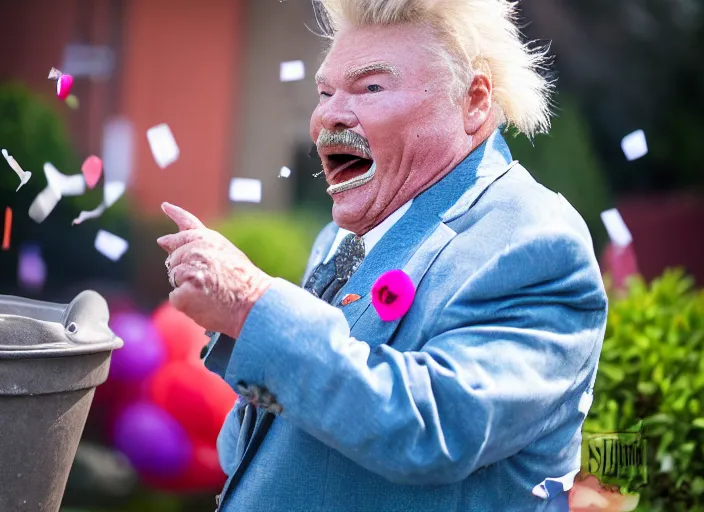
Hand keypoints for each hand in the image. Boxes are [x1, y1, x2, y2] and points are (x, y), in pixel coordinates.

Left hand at [157, 202, 272, 338]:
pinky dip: (186, 303)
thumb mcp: (228, 255)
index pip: (188, 224)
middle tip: (210, 281)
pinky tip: (205, 303)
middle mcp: (197, 250)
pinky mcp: (184, 292)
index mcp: (210, 240)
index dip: (176, 214)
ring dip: (187, 287)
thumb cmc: (244, 284)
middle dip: (185, 270)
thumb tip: (162, 241)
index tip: (165, 206)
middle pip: (174, 258)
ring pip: (174, 277)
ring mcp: (190, 271)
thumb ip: (198, 246)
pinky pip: (175, 297)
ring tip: (211, 292)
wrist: (255, 304)